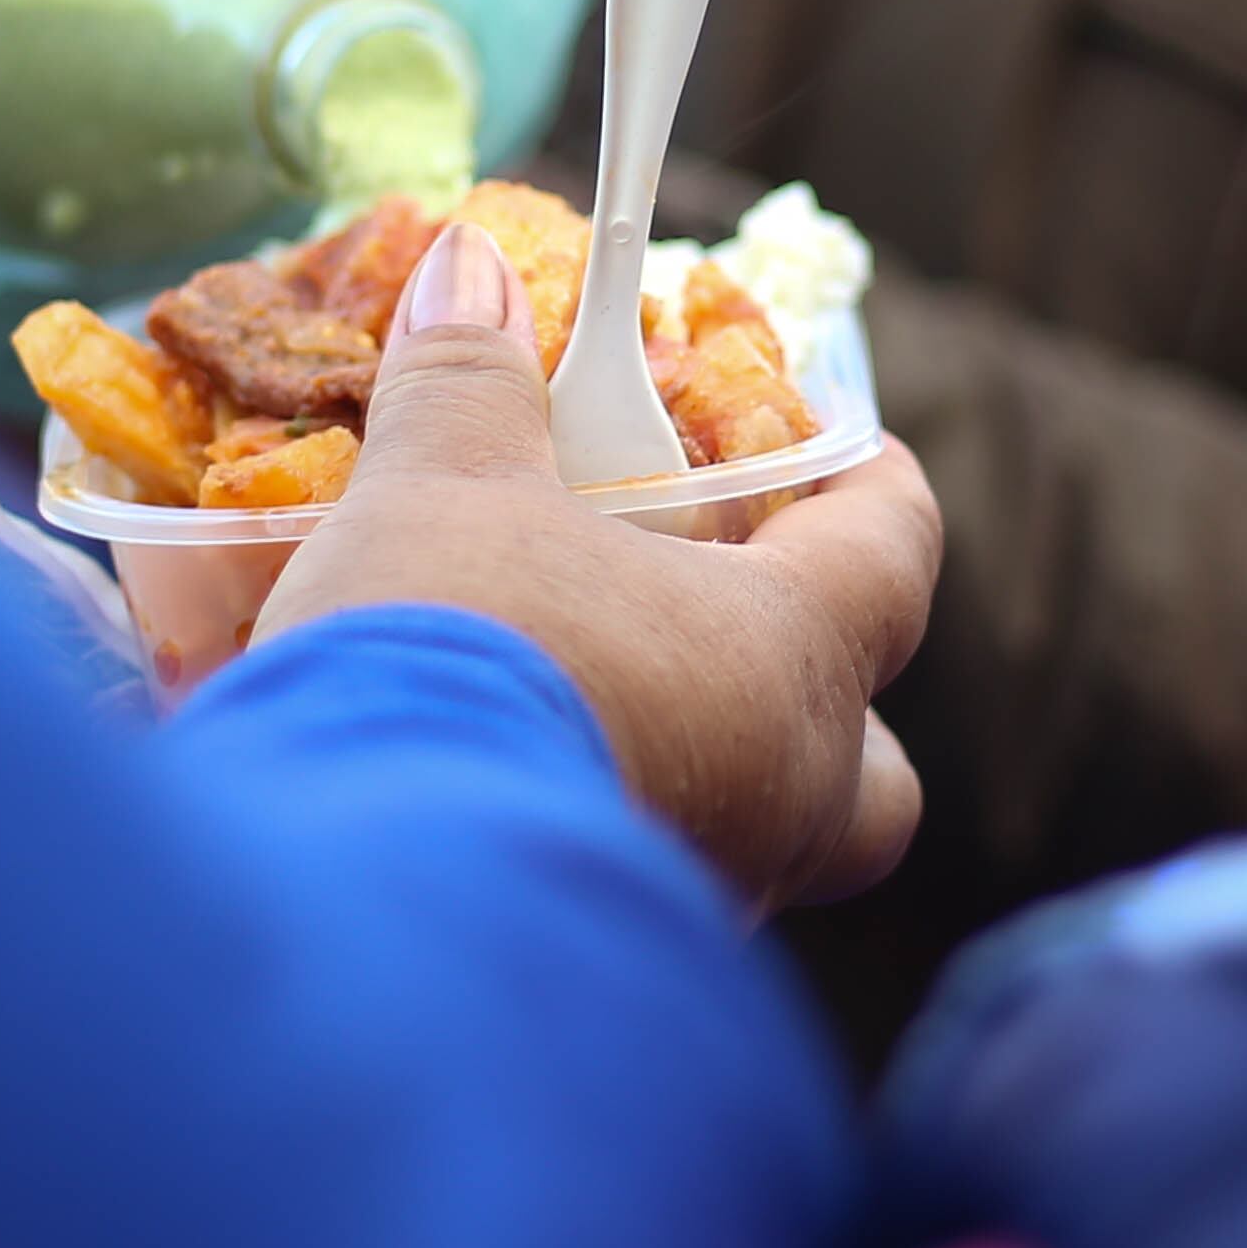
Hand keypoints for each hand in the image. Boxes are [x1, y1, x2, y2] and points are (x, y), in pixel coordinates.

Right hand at [230, 222, 939, 909]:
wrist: (352, 888)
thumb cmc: (453, 652)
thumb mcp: (441, 489)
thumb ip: (468, 384)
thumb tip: (467, 269)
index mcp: (787, 659)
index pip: (894, 553)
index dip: (876, 488)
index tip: (852, 444)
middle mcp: (779, 800)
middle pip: (874, 777)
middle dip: (826, 710)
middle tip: (739, 637)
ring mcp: (702, 904)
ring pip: (751, 847)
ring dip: (695, 777)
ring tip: (589, 707)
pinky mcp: (598, 978)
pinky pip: (627, 895)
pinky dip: (583, 838)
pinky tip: (493, 800)